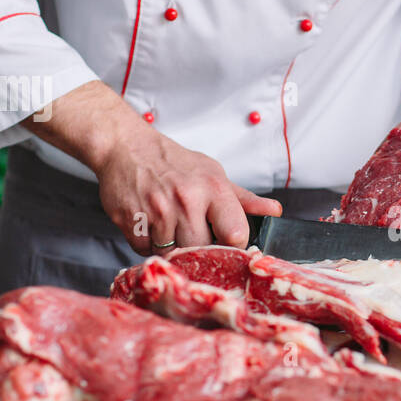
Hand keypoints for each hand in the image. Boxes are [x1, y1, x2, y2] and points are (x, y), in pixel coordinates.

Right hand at [94, 132, 280, 254]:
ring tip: (169, 224)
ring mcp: (157, 211)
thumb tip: (274, 211)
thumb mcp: (213, 173)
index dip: (232, 244)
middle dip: (197, 246)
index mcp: (212, 188)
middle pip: (201, 249)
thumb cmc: (173, 162)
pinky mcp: (130, 221)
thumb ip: (243, 199)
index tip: (225, 241)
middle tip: (190, 230)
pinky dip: (149, 244)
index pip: (235, 234)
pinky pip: (146, 251)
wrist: (126, 147)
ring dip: (171, 247)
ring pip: (173, 253)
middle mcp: (186, 199)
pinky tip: (150, 224)